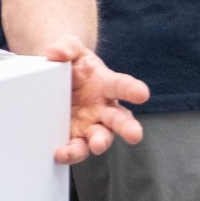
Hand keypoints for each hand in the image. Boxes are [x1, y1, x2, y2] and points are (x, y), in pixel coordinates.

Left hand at [42, 36, 147, 164]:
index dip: (133, 90)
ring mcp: (91, 124)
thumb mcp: (70, 49)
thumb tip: (56, 52)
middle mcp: (104, 108)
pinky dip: (71, 152)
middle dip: (128, 128)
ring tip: (96, 146)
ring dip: (99, 143)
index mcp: (107, 84)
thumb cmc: (73, 65)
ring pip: (100, 138)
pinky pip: (76, 147)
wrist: (57, 79)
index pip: (123, 86)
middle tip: (134, 135)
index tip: (142, 93)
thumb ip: (66, 47)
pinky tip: (63, 153)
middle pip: (121, 120)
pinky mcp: (75, 135)